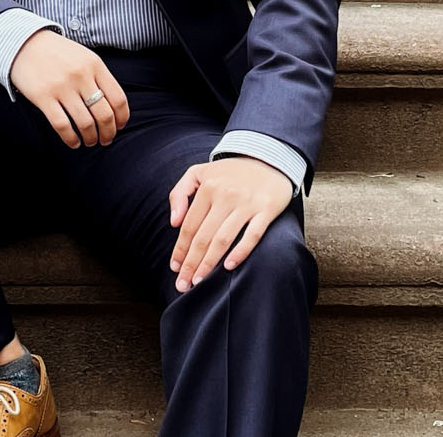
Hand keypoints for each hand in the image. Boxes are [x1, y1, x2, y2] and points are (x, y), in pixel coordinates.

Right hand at [9, 30, 130, 147]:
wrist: (24, 43)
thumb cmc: (58, 53)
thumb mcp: (84, 57)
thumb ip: (99, 77)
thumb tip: (113, 108)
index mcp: (95, 65)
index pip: (118, 98)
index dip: (122, 118)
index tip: (119, 126)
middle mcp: (81, 76)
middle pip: (104, 114)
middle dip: (108, 133)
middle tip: (106, 139)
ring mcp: (62, 87)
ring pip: (85, 123)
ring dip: (90, 138)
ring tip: (90, 141)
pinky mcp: (43, 97)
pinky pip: (62, 125)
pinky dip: (71, 138)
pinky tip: (74, 142)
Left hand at [167, 157, 292, 292]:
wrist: (268, 158)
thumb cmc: (229, 172)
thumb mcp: (199, 172)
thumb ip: (180, 193)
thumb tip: (173, 222)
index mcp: (208, 188)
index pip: (190, 225)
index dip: (180, 249)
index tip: (174, 268)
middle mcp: (226, 196)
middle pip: (204, 236)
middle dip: (191, 263)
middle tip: (183, 284)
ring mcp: (247, 203)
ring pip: (223, 239)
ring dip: (209, 263)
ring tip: (199, 281)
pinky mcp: (267, 209)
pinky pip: (252, 235)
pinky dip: (240, 252)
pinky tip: (228, 266)